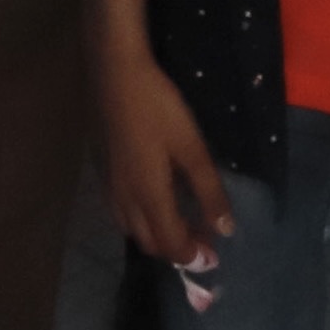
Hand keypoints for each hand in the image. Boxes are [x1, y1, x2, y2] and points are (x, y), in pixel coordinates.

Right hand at [98, 47, 232, 270]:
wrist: (114, 73)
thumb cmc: (158, 107)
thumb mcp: (192, 147)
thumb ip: (209, 190)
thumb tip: (226, 229)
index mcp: (149, 196)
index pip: (171, 244)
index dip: (193, 256)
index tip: (214, 254)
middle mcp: (124, 199)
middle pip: (150, 242)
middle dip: (177, 248)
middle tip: (203, 236)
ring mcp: (109, 185)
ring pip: (132, 228)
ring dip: (157, 234)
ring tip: (182, 219)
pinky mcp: (102, 170)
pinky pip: (121, 211)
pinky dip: (141, 218)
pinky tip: (154, 196)